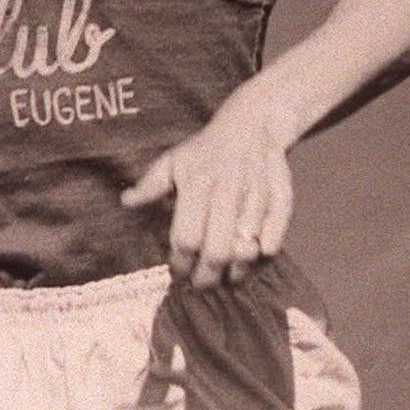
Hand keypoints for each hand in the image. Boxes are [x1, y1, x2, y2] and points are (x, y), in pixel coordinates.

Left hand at [121, 93, 293, 287]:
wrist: (254, 125)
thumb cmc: (206, 151)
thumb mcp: (174, 161)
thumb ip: (151, 185)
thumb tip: (127, 202)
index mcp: (198, 183)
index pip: (186, 239)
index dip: (180, 264)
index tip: (177, 272)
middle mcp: (228, 190)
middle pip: (217, 252)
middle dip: (207, 278)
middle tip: (200, 284)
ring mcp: (257, 196)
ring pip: (247, 252)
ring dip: (235, 272)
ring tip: (225, 277)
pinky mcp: (281, 199)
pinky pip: (275, 241)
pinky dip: (262, 257)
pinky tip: (251, 261)